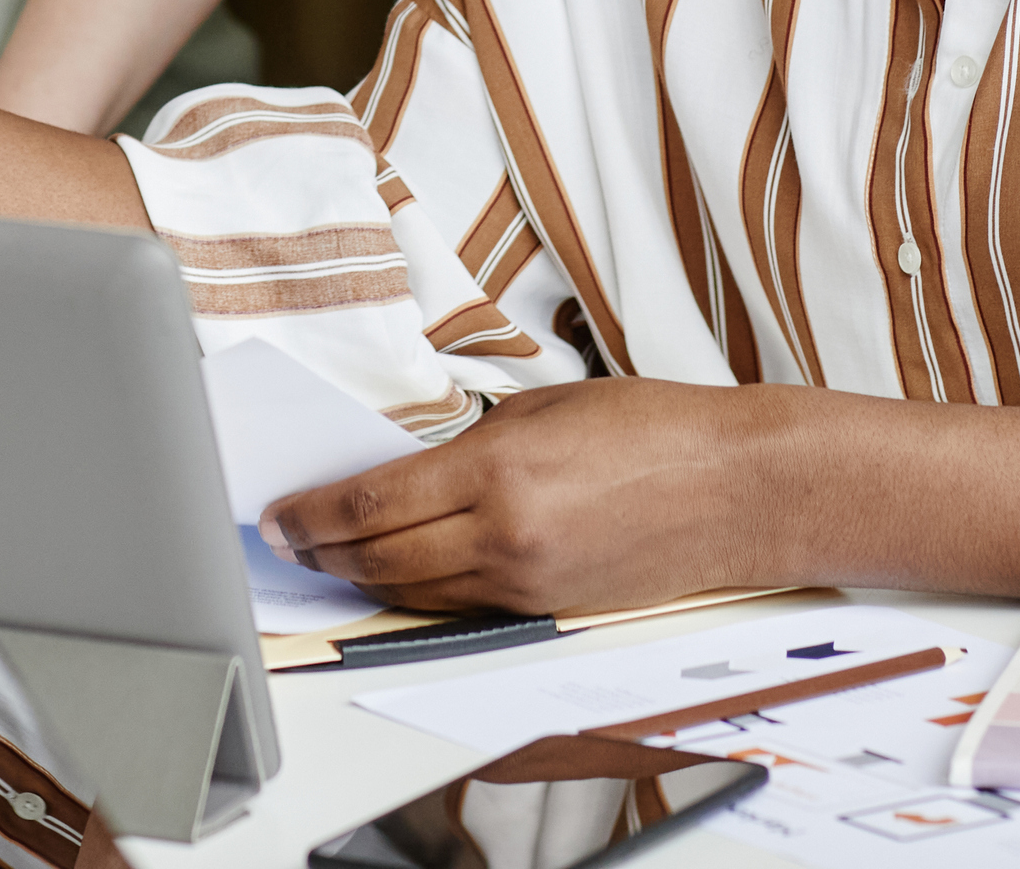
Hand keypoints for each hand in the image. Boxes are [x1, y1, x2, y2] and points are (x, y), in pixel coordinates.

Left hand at [260, 381, 793, 616]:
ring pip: (415, 593)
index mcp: (499, 471)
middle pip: (380, 559)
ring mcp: (527, 584)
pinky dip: (420, 593)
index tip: (280, 513)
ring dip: (363, 578)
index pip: (372, 504)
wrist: (740, 489)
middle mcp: (505, 536)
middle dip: (323, 551)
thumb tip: (406, 468)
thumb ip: (470, 443)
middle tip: (288, 538)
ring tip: (331, 557)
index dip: (312, 514)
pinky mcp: (548, 611)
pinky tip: (399, 576)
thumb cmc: (655, 430)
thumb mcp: (546, 408)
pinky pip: (461, 608)